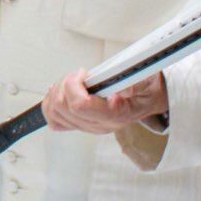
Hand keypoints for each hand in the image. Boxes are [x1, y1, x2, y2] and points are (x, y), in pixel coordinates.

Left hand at [42, 69, 167, 133]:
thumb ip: (136, 84)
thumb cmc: (146, 88)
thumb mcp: (147, 81)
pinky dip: (51, 103)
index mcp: (114, 116)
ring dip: (57, 91)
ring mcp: (87, 126)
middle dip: (64, 84)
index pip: (79, 106)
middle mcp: (98, 125)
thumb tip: (123, 90)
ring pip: (54, 112)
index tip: (84, 73)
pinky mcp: (79, 124)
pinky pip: (54, 119)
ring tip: (72, 81)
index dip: (74, 85)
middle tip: (79, 75)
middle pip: (62, 107)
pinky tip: (62, 91)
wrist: (148, 98)